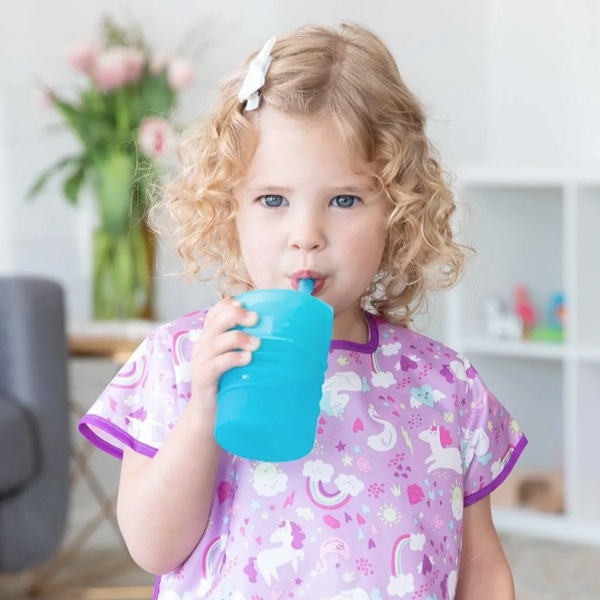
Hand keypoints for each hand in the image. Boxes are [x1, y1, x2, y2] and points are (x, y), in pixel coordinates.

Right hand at [189, 297, 259, 419]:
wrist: (208, 416)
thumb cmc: (227, 384)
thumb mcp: (234, 360)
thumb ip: (247, 346)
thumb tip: (281, 336)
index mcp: (209, 337)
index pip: (216, 312)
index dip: (231, 304)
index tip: (248, 304)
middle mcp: (202, 345)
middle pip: (217, 320)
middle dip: (238, 315)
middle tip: (257, 319)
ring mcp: (201, 361)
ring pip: (218, 340)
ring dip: (239, 337)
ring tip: (257, 344)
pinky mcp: (203, 377)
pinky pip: (217, 363)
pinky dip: (233, 358)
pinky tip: (248, 359)